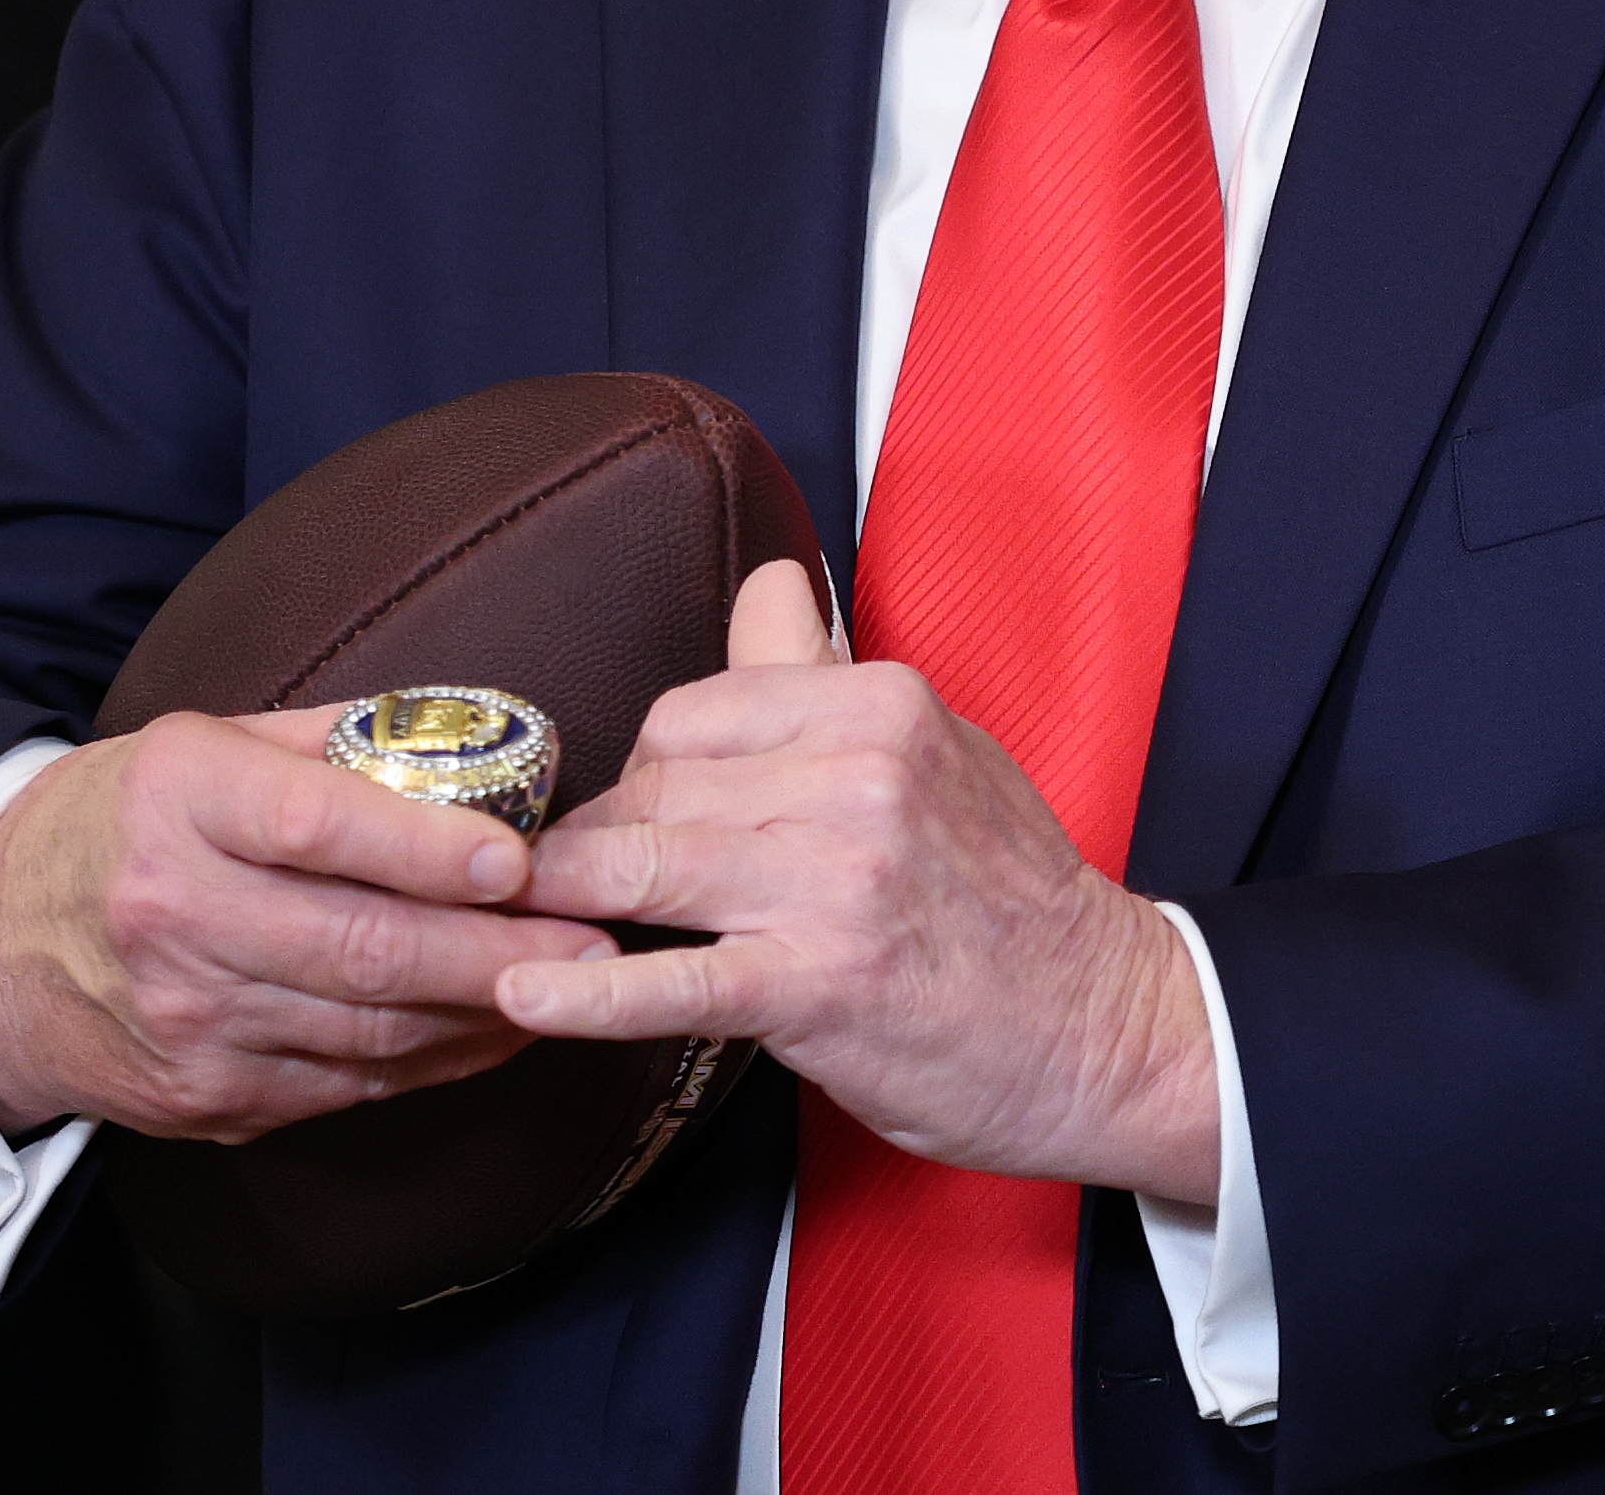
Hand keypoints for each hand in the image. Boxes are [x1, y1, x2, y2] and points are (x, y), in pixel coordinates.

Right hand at [0, 708, 616, 1140]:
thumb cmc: (129, 819)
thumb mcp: (208, 742)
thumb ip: (334, 740)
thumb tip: (477, 731)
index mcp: (181, 801)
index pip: (318, 827)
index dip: (427, 850)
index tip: (519, 859)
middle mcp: (177, 915)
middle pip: (360, 948)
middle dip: (492, 952)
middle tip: (591, 941)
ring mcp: (187, 1021)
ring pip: (366, 1031)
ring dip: (480, 1014)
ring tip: (568, 985)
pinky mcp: (203, 1098)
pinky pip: (343, 1085)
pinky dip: (430, 1063)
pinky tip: (491, 1031)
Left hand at [496, 563, 1219, 1205]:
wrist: (1100, 1023)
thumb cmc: (1004, 891)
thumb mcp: (934, 743)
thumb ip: (826, 668)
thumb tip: (766, 580)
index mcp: (879, 702)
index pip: (692, 709)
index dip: (640, 767)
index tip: (628, 812)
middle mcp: (857, 774)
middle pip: (656, 783)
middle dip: (592, 835)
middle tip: (557, 881)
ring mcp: (837, 879)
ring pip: (646, 867)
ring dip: (561, 898)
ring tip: (504, 921)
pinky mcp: (819, 985)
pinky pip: (674, 981)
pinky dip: (585, 993)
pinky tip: (525, 995)